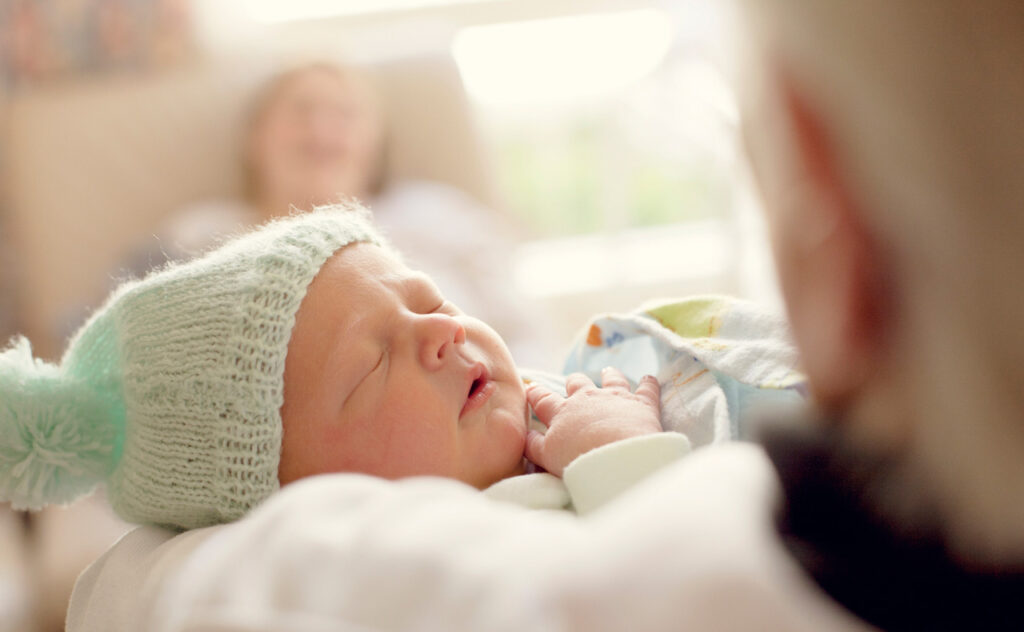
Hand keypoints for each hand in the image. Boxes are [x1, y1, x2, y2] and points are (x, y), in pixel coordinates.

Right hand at [525, 367, 661, 476]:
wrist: (617, 457)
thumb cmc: (578, 460)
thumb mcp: (547, 457)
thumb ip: (533, 445)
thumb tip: (524, 435)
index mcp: (562, 412)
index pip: (544, 399)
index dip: (537, 393)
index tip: (532, 387)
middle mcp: (587, 398)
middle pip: (578, 383)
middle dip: (574, 382)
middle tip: (574, 381)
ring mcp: (615, 397)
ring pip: (612, 379)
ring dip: (610, 375)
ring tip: (608, 371)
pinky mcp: (642, 403)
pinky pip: (647, 388)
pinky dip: (649, 383)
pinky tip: (649, 378)